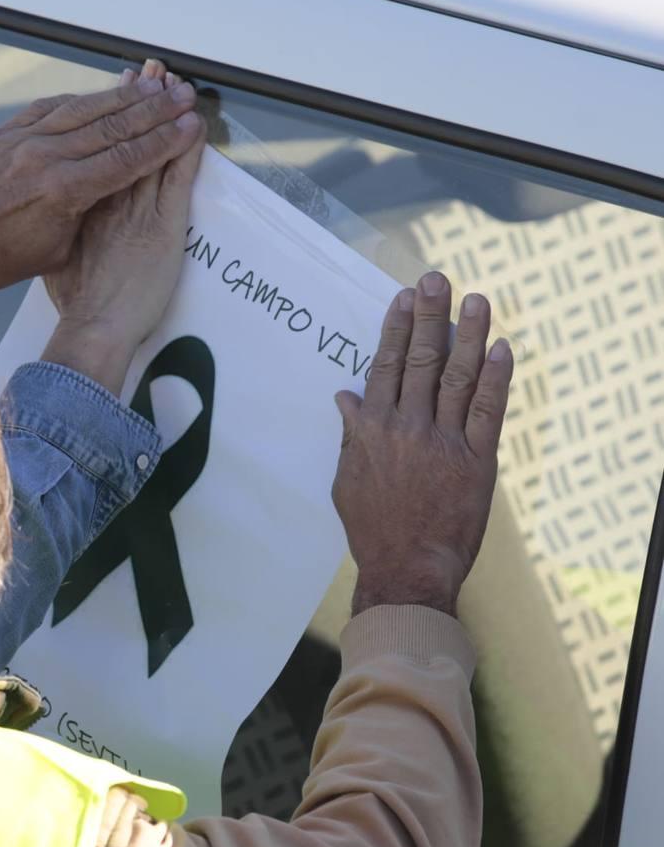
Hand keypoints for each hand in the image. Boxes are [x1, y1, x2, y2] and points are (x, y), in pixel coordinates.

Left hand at [0, 63, 201, 290]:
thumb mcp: (56, 250)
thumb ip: (87, 214)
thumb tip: (112, 188)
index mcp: (63, 191)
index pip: (126, 159)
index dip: (163, 141)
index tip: (189, 126)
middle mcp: (46, 157)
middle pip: (112, 126)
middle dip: (153, 110)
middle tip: (182, 94)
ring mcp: (24, 139)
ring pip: (83, 109)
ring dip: (121, 96)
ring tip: (152, 85)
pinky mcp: (6, 132)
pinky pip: (51, 107)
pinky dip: (80, 100)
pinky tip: (100, 96)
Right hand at [40, 64, 205, 394]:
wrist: (94, 327)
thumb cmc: (76, 305)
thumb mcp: (59, 261)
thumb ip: (66, 237)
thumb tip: (62, 229)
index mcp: (82, 205)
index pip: (100, 152)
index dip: (109, 120)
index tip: (115, 94)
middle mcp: (108, 199)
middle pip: (125, 139)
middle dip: (138, 102)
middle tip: (148, 71)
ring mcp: (138, 210)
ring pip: (153, 149)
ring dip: (165, 115)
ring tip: (174, 84)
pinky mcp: (165, 225)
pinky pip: (178, 176)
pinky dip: (186, 148)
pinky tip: (194, 124)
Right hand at [331, 272, 512, 616]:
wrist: (407, 568)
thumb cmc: (372, 528)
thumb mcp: (346, 479)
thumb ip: (350, 435)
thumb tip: (345, 397)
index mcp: (373, 430)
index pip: (385, 366)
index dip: (395, 328)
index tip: (402, 298)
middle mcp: (407, 427)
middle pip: (420, 359)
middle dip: (429, 315)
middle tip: (436, 278)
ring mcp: (444, 441)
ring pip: (458, 376)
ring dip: (468, 334)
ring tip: (476, 299)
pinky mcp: (476, 460)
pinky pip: (488, 411)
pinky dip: (496, 379)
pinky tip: (502, 348)